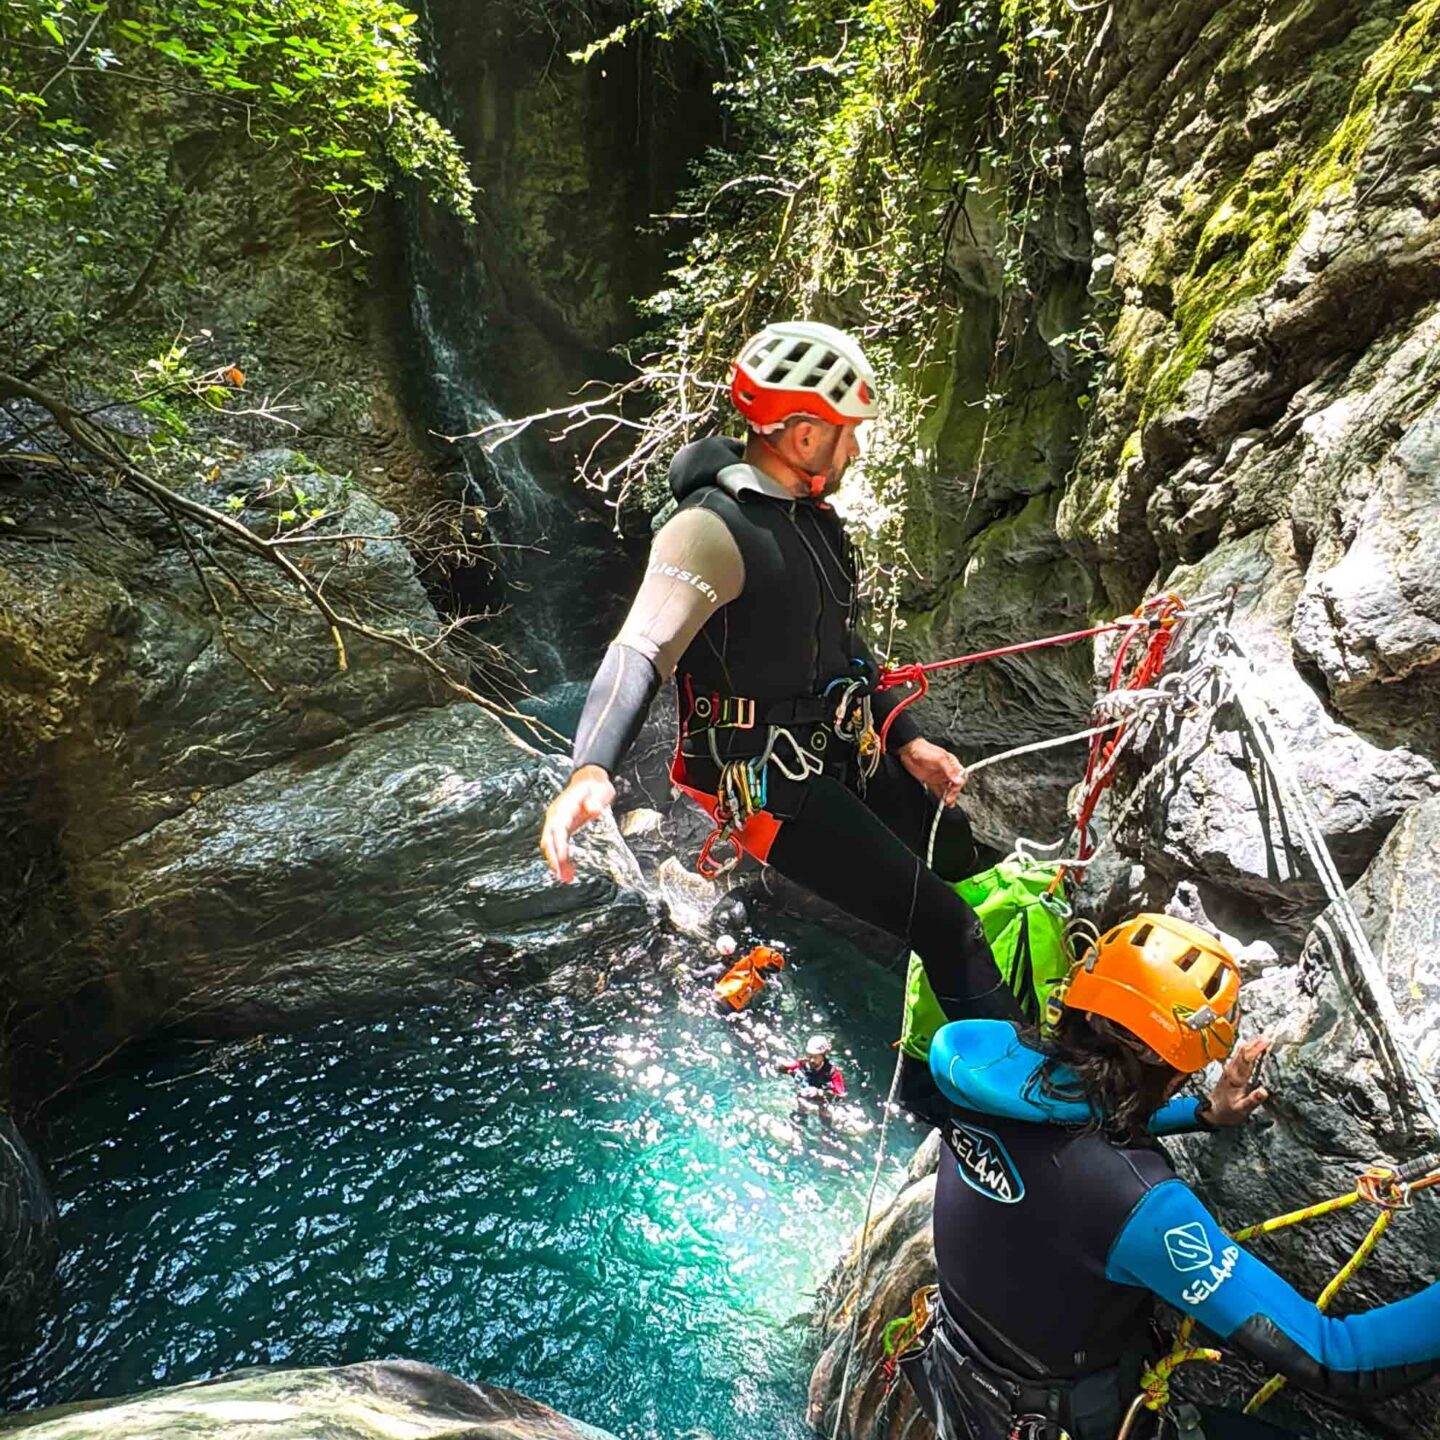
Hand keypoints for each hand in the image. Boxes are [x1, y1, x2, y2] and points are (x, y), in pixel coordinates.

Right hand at [539, 765, 615, 883]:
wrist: (589, 780)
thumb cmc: (596, 786)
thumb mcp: (602, 790)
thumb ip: (598, 800)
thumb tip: (593, 809)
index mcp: (565, 806)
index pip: (558, 828)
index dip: (559, 845)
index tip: (563, 859)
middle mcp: (556, 814)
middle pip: (550, 839)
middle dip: (555, 859)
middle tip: (563, 877)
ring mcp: (556, 820)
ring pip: (550, 844)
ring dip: (556, 861)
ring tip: (566, 878)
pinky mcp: (560, 827)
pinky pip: (556, 844)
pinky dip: (559, 857)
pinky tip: (566, 870)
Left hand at [898, 737, 967, 806]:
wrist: (908, 751)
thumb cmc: (924, 750)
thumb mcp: (939, 759)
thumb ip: (949, 770)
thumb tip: (958, 780)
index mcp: (951, 763)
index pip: (960, 776)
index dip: (959, 783)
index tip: (954, 788)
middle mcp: (946, 771)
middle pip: (955, 784)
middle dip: (953, 792)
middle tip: (949, 797)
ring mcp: (938, 777)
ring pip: (947, 789)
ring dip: (948, 796)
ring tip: (947, 802)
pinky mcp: (931, 781)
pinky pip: (938, 791)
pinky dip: (940, 797)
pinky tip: (942, 801)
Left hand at [1202, 1036, 1270, 1127]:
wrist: (1211, 1112)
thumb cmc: (1227, 1112)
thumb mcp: (1241, 1110)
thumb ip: (1252, 1100)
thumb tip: (1264, 1091)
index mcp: (1236, 1078)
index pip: (1248, 1059)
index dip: (1257, 1048)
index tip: (1268, 1040)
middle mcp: (1232, 1071)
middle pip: (1245, 1051)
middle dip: (1257, 1040)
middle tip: (1270, 1032)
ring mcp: (1230, 1070)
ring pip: (1241, 1052)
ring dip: (1252, 1042)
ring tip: (1264, 1034)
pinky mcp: (1230, 1071)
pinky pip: (1239, 1055)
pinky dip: (1247, 1048)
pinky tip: (1251, 1044)